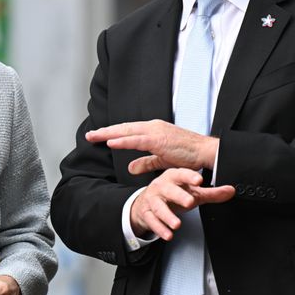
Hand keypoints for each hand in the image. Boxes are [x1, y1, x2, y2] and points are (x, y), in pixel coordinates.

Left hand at [86, 120, 218, 174]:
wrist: (205, 152)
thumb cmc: (187, 155)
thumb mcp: (162, 160)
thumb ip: (146, 162)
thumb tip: (130, 167)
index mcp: (153, 130)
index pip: (128, 130)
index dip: (112, 133)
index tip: (98, 136)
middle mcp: (152, 127)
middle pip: (124, 128)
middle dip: (105, 131)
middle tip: (89, 135)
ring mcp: (155, 131)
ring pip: (127, 131)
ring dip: (109, 133)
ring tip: (94, 136)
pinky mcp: (159, 139)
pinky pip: (137, 140)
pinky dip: (123, 140)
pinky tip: (111, 142)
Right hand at [130, 168, 234, 240]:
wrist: (147, 202)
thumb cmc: (172, 194)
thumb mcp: (192, 192)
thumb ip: (211, 193)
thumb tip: (230, 191)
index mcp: (173, 177)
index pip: (182, 175)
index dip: (190, 177)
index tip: (199, 181)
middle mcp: (161, 186)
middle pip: (169, 190)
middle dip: (179, 196)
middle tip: (189, 202)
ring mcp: (152, 199)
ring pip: (159, 207)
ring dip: (168, 216)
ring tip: (177, 224)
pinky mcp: (146, 213)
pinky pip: (152, 221)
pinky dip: (160, 229)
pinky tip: (168, 234)